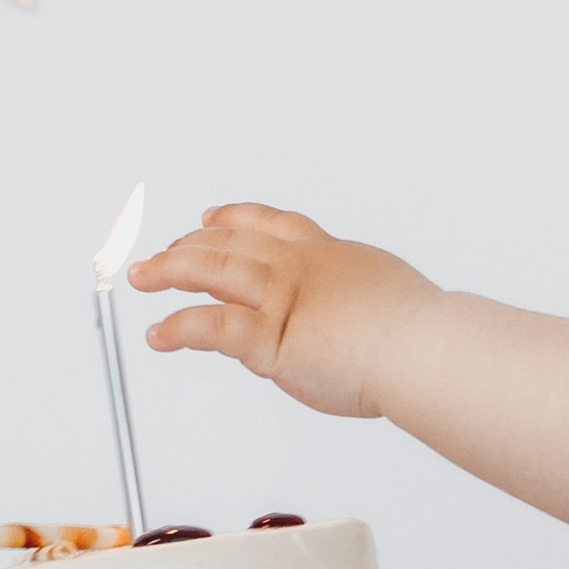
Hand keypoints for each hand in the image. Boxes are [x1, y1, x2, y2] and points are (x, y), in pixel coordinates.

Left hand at [130, 203, 436, 420]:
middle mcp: (299, 266)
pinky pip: (210, 326)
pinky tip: (159, 334)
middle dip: (189, 245)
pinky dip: (178, 327)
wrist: (426, 351)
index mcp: (330, 255)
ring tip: (142, 278)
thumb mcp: (384, 297)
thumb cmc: (421, 337)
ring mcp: (282, 297)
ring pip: (210, 270)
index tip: (213, 218)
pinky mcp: (269, 337)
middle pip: (230, 240)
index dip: (235, 218)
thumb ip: (349, 303)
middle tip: (161, 254)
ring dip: (169, 271)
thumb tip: (335, 323)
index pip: (272, 225)